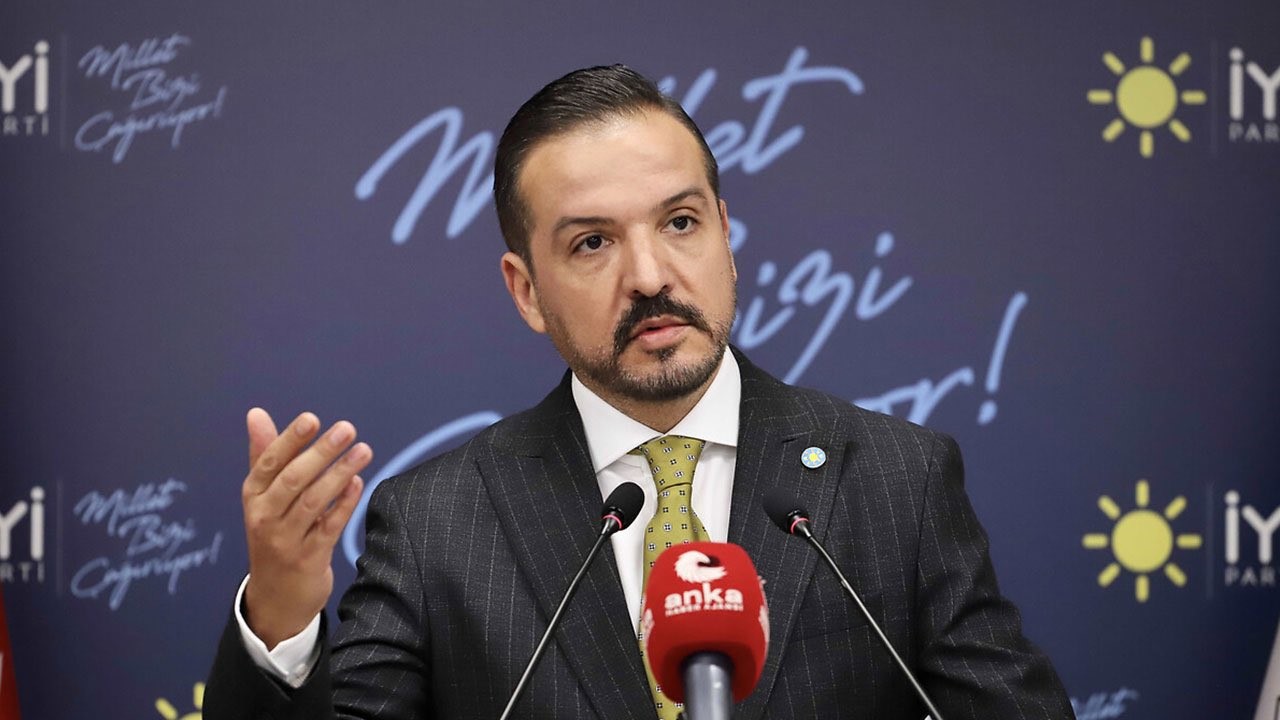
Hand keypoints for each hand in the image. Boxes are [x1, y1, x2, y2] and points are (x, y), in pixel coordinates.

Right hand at [240, 408, 371, 648]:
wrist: (274, 597)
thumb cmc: (273, 533)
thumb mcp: (262, 496)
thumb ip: (264, 454)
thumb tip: (256, 413)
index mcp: (254, 496)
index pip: (269, 462)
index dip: (290, 440)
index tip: (312, 418)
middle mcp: (265, 517)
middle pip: (293, 479)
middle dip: (321, 452)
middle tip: (347, 429)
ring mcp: (286, 539)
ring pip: (314, 501)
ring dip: (339, 473)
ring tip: (363, 450)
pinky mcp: (309, 559)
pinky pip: (329, 527)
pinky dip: (345, 504)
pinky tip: (359, 482)